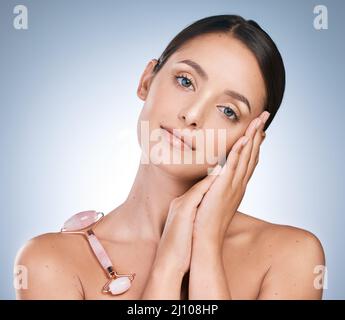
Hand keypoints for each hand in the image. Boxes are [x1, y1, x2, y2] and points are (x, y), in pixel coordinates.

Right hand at [154, 165, 222, 275]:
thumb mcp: (187, 230)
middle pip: (201, 182)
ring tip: (229, 158)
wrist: (168, 263)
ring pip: (201, 183)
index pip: (201, 188)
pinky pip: (198, 193)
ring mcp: (181, 205)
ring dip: (216, 171)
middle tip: (230, 157)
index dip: (214, 178)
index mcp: (183, 206)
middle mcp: (181, 202)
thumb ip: (193, 219)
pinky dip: (209, 183)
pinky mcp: (183, 211)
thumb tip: (203, 216)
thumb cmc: (180, 250)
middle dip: (216, 169)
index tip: (227, 167)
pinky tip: (220, 174)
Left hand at [193, 111, 269, 246]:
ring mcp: (233, 186)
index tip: (258, 129)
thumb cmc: (206, 220)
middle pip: (252, 154)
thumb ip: (216, 185)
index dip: (254, 143)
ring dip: (253, 137)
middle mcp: (239, 184)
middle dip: (258, 134)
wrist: (204, 238)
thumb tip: (214, 175)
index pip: (249, 160)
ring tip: (258, 120)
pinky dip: (240, 151)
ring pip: (246, 156)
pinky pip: (234, 166)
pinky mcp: (224, 188)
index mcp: (237, 186)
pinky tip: (244, 138)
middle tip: (264, 117)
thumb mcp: (214, 198)